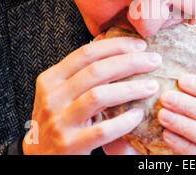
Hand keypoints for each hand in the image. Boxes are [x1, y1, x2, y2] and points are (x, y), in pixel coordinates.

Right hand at [23, 37, 161, 154]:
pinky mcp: (69, 145)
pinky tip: (139, 115)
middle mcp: (52, 98)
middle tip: (154, 61)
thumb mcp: (63, 91)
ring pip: (99, 96)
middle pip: (96, 71)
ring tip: (152, 86)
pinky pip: (102, 130)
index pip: (86, 53)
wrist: (42, 158)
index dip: (116, 46)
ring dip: (131, 89)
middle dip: (130, 62)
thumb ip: (82, 69)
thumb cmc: (60, 119)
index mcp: (51, 79)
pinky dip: (124, 121)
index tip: (141, 45)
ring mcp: (59, 122)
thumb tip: (108, 37)